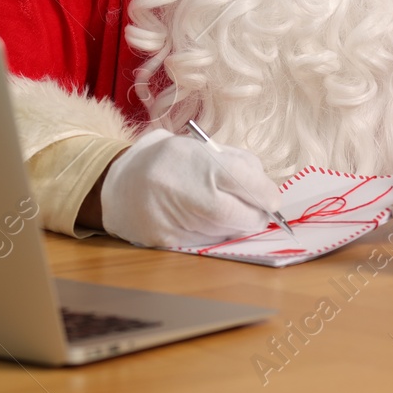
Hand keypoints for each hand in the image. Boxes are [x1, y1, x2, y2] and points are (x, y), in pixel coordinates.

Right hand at [100, 128, 283, 247]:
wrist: (119, 185)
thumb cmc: (169, 162)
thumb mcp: (201, 148)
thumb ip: (237, 164)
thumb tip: (268, 192)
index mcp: (194, 160)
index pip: (243, 180)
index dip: (265, 192)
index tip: (272, 198)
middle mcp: (183, 191)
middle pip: (239, 214)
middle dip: (255, 216)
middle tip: (259, 211)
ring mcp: (174, 220)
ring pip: (226, 232)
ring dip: (237, 226)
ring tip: (230, 212)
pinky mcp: (168, 242)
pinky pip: (207, 244)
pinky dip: (216, 235)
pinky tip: (207, 222)